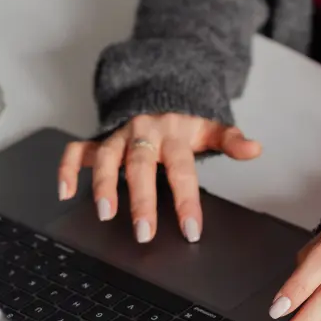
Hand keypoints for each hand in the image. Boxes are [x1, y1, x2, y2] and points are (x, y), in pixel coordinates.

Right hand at [56, 114, 261, 242]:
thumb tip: (255, 149)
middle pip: (141, 167)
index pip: (182, 171)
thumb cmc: (182, 119)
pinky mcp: (98, 139)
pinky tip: (64, 192)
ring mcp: (118, 137)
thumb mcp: (209, 127)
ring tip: (104, 212)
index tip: (190, 230)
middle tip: (145, 232)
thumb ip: (230, 140)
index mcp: (173, 136)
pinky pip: (76, 150)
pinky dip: (66, 168)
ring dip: (102, 184)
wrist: (157, 88)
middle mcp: (143, 135)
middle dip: (141, 200)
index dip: (187, 201)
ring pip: (106, 158)